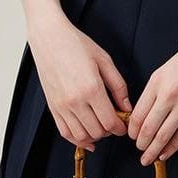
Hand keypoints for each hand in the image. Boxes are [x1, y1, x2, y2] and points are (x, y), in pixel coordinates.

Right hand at [28, 15, 132, 151]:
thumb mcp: (104, 61)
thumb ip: (118, 86)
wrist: (50, 38)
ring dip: (94, 136)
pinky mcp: (52, 107)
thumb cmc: (77, 45)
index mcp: (92, 88)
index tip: (124, 125)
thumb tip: (127, 107)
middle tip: (114, 122)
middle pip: (97, 131)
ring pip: (81, 136)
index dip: (121, 128)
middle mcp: (75, 101)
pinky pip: (65, 132)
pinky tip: (86, 136)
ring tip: (101, 126)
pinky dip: (77, 138)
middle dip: (109, 131)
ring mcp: (61, 106)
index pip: (110, 122)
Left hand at [127, 8, 177, 165]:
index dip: (132, 129)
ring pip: (163, 135)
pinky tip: (165, 153)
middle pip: (147, 127)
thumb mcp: (167, 67)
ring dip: (153, 150)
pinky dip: (172, 147)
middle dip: (140, 143)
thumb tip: (147, 110)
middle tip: (138, 150)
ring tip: (147, 158)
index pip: (137, 113)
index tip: (131, 135)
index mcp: (157, 81)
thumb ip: (156, 88)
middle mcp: (168, 94)